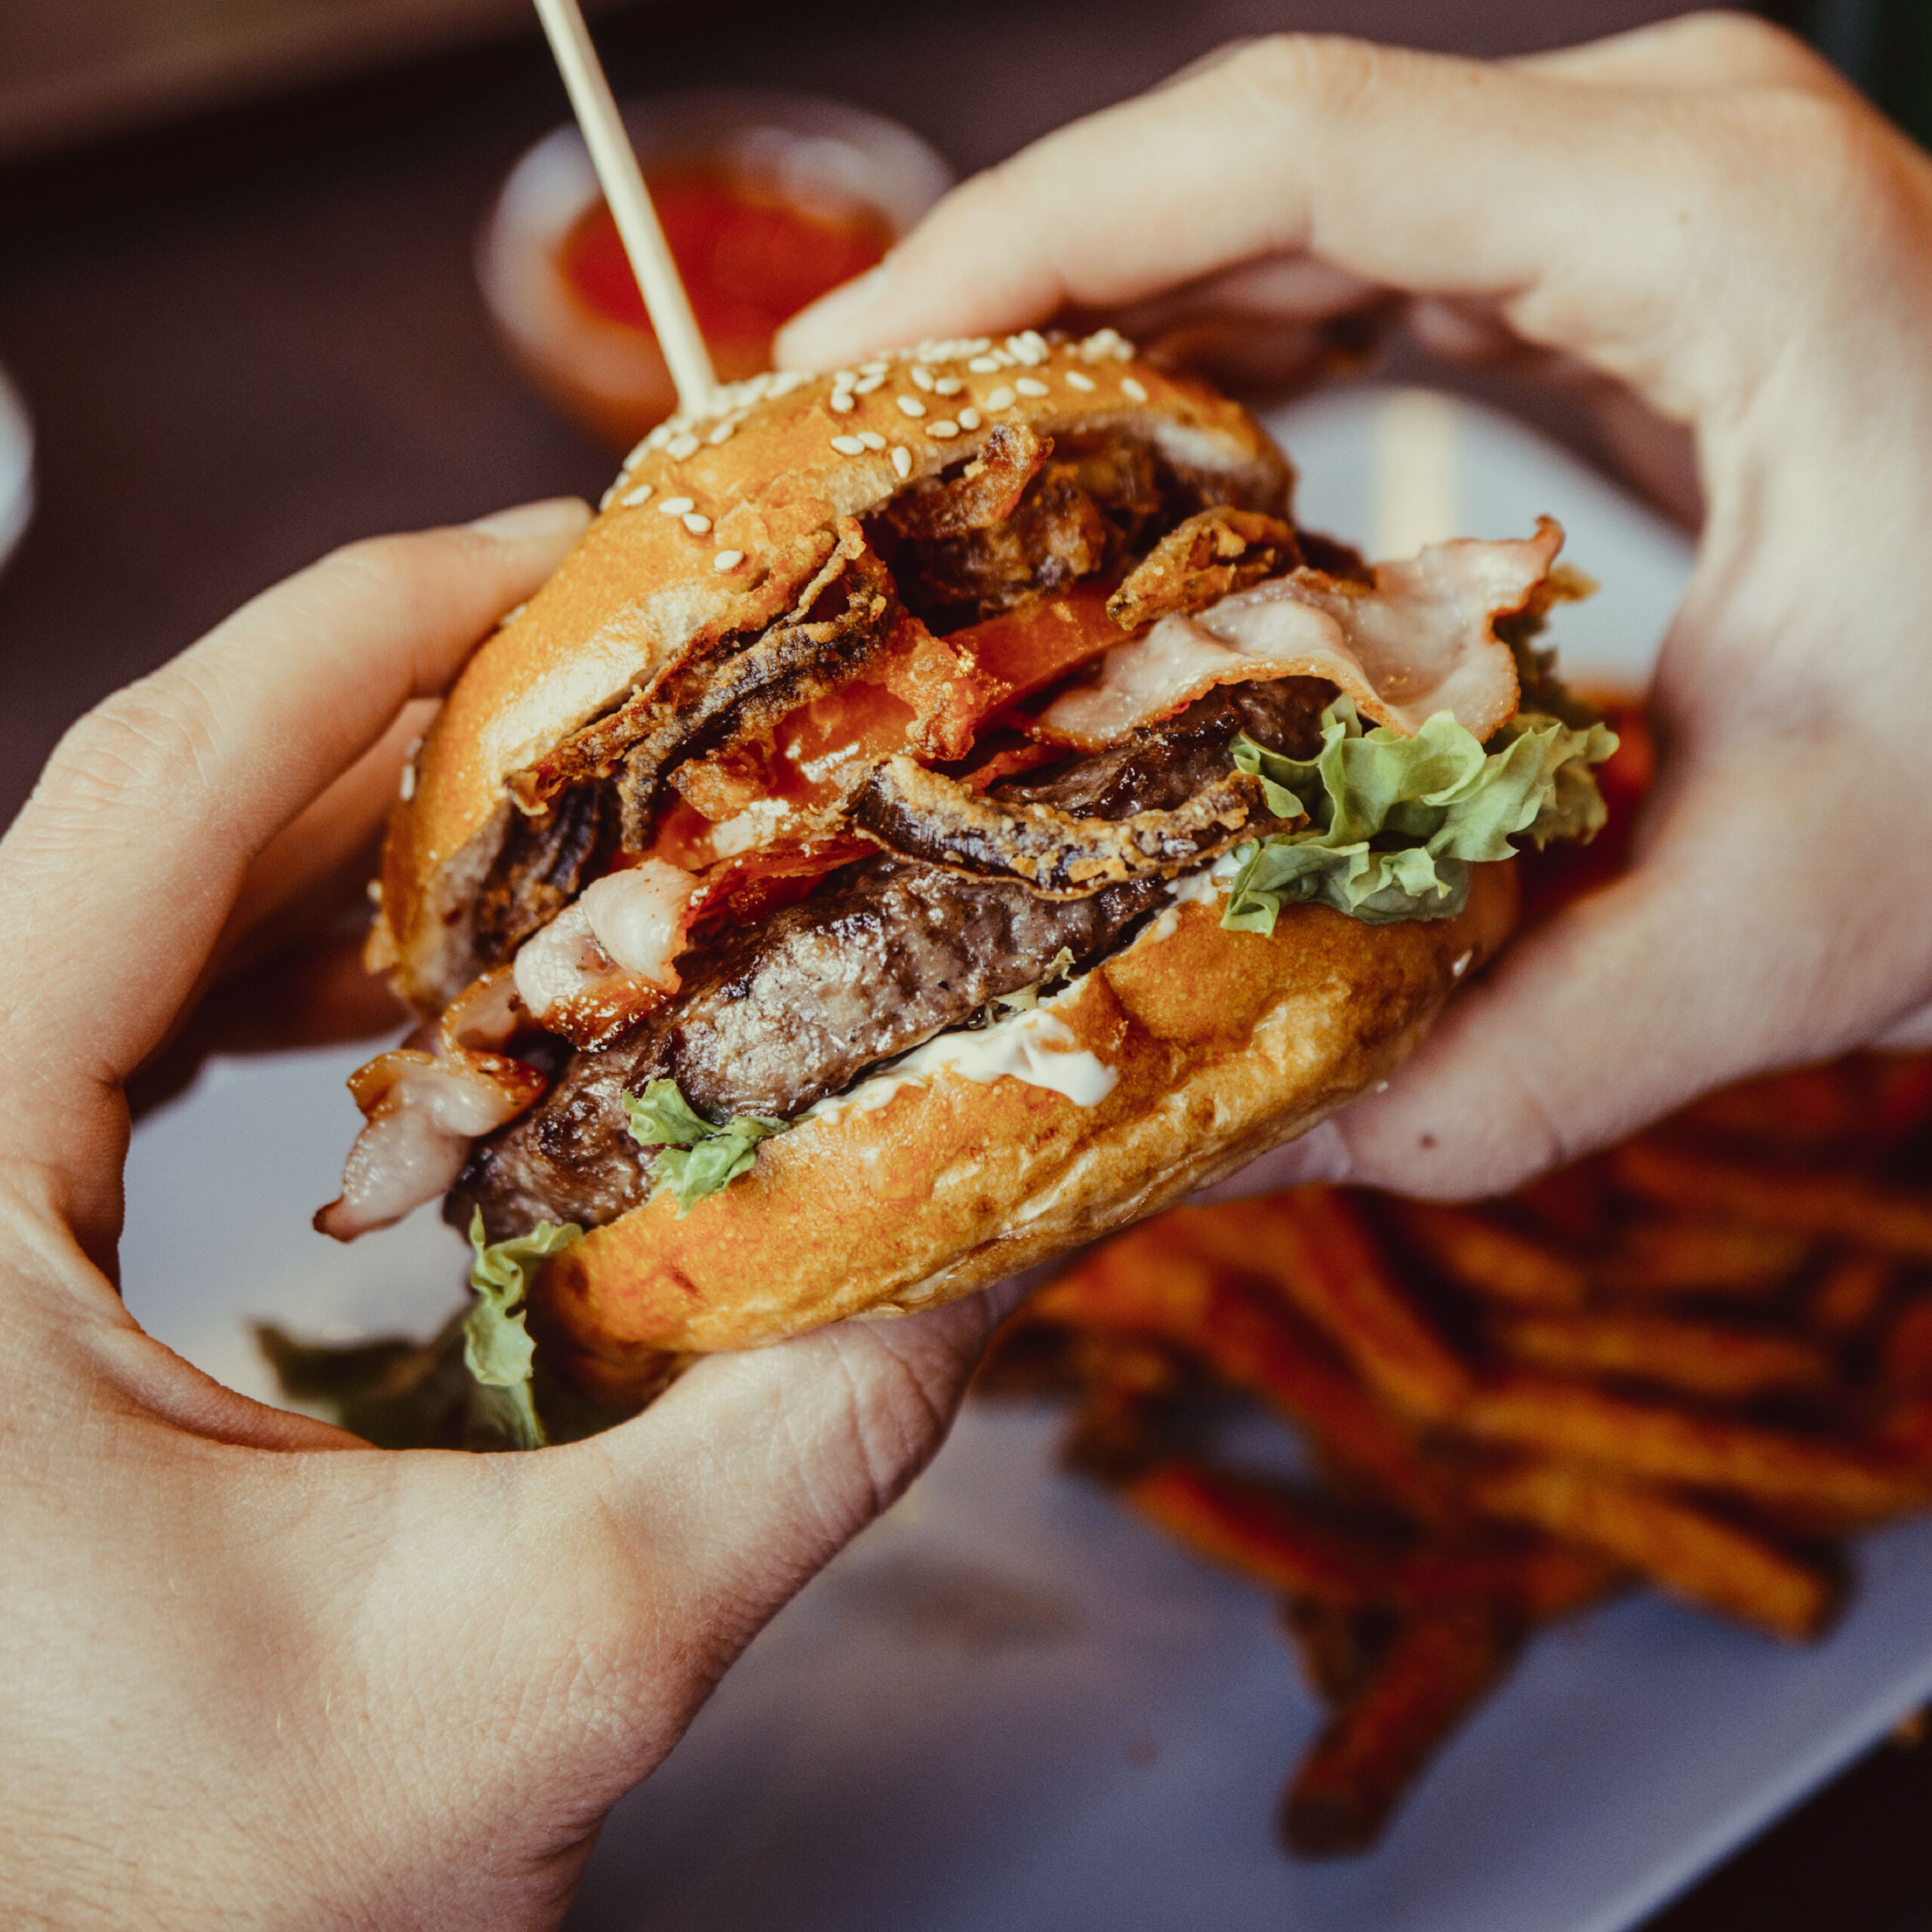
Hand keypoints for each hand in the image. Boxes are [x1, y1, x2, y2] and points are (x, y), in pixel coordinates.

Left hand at [0, 503, 1013, 1928]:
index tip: (568, 556)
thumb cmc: (191, 1904)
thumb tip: (997, 1244)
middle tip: (617, 670)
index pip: (155, 794)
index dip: (372, 631)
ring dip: (343, 839)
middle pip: (141, 810)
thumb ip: (798, 1446)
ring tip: (545, 817)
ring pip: (122, 904)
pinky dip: (275, 964)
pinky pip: (111, 1020)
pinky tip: (396, 994)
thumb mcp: (540, 1669)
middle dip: (394, 711)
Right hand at [782, 13, 1931, 1198]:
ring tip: (946, 473)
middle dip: (1022, 291)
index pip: (1280, 150)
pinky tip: (1128, 483)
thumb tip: (1236, 1145)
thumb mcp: (1786, 932)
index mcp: (1705, 236)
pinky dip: (1223, 363)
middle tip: (849, 444)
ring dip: (1108, 328)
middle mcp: (1667, 160)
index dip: (1027, 238)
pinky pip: (1367, 277)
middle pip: (1253, 162)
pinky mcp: (1632, 273)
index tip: (854, 360)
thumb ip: (1500, 1055)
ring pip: (1296, 211)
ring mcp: (1651, 198)